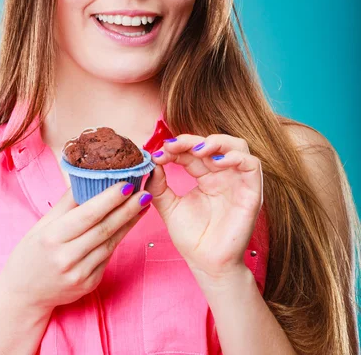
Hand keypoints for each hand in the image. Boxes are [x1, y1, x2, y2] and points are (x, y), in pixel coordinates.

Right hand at [0, 183, 151, 313]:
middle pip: (104, 229)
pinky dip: (119, 238)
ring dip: (129, 222)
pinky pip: (107, 257)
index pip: (87, 215)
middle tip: (145, 191)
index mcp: (52, 237)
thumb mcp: (43, 224)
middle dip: (127, 209)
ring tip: (143, 204)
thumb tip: (88, 176)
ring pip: (110, 243)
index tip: (127, 184)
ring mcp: (79, 274)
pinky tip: (129, 223)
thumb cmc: (33, 252)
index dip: (109, 200)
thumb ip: (67, 203)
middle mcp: (66, 257)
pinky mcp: (89, 284)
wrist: (24, 294)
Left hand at [144, 134, 262, 280]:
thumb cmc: (192, 238)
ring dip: (217, 142)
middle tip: (173, 146)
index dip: (177, 147)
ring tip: (197, 150)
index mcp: (206, 176)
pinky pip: (252, 166)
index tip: (159, 152)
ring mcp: (238, 182)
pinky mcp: (251, 192)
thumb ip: (160, 186)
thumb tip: (152, 163)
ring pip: (237, 146)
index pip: (194, 152)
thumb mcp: (169, 207)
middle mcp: (224, 175)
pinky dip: (236, 157)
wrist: (207, 264)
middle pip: (214, 144)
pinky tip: (216, 162)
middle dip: (193, 140)